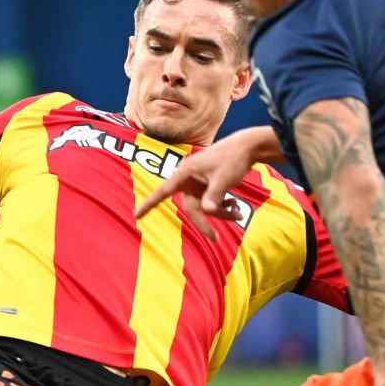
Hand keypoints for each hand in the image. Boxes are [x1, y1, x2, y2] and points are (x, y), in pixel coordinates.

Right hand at [137, 134, 261, 231]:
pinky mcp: (208, 185)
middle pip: (191, 207)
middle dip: (206, 220)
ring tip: (239, 213)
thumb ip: (213, 197)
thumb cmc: (233, 159)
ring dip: (221, 213)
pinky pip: (211, 202)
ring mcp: (199, 183)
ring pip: (204, 207)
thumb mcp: (223, 180)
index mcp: (185, 172)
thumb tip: (207, 212)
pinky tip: (236, 207)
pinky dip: (223, 207)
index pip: (163, 191)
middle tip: (216, 238)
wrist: (248, 147)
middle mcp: (189, 178)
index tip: (136, 216)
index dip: (148, 204)